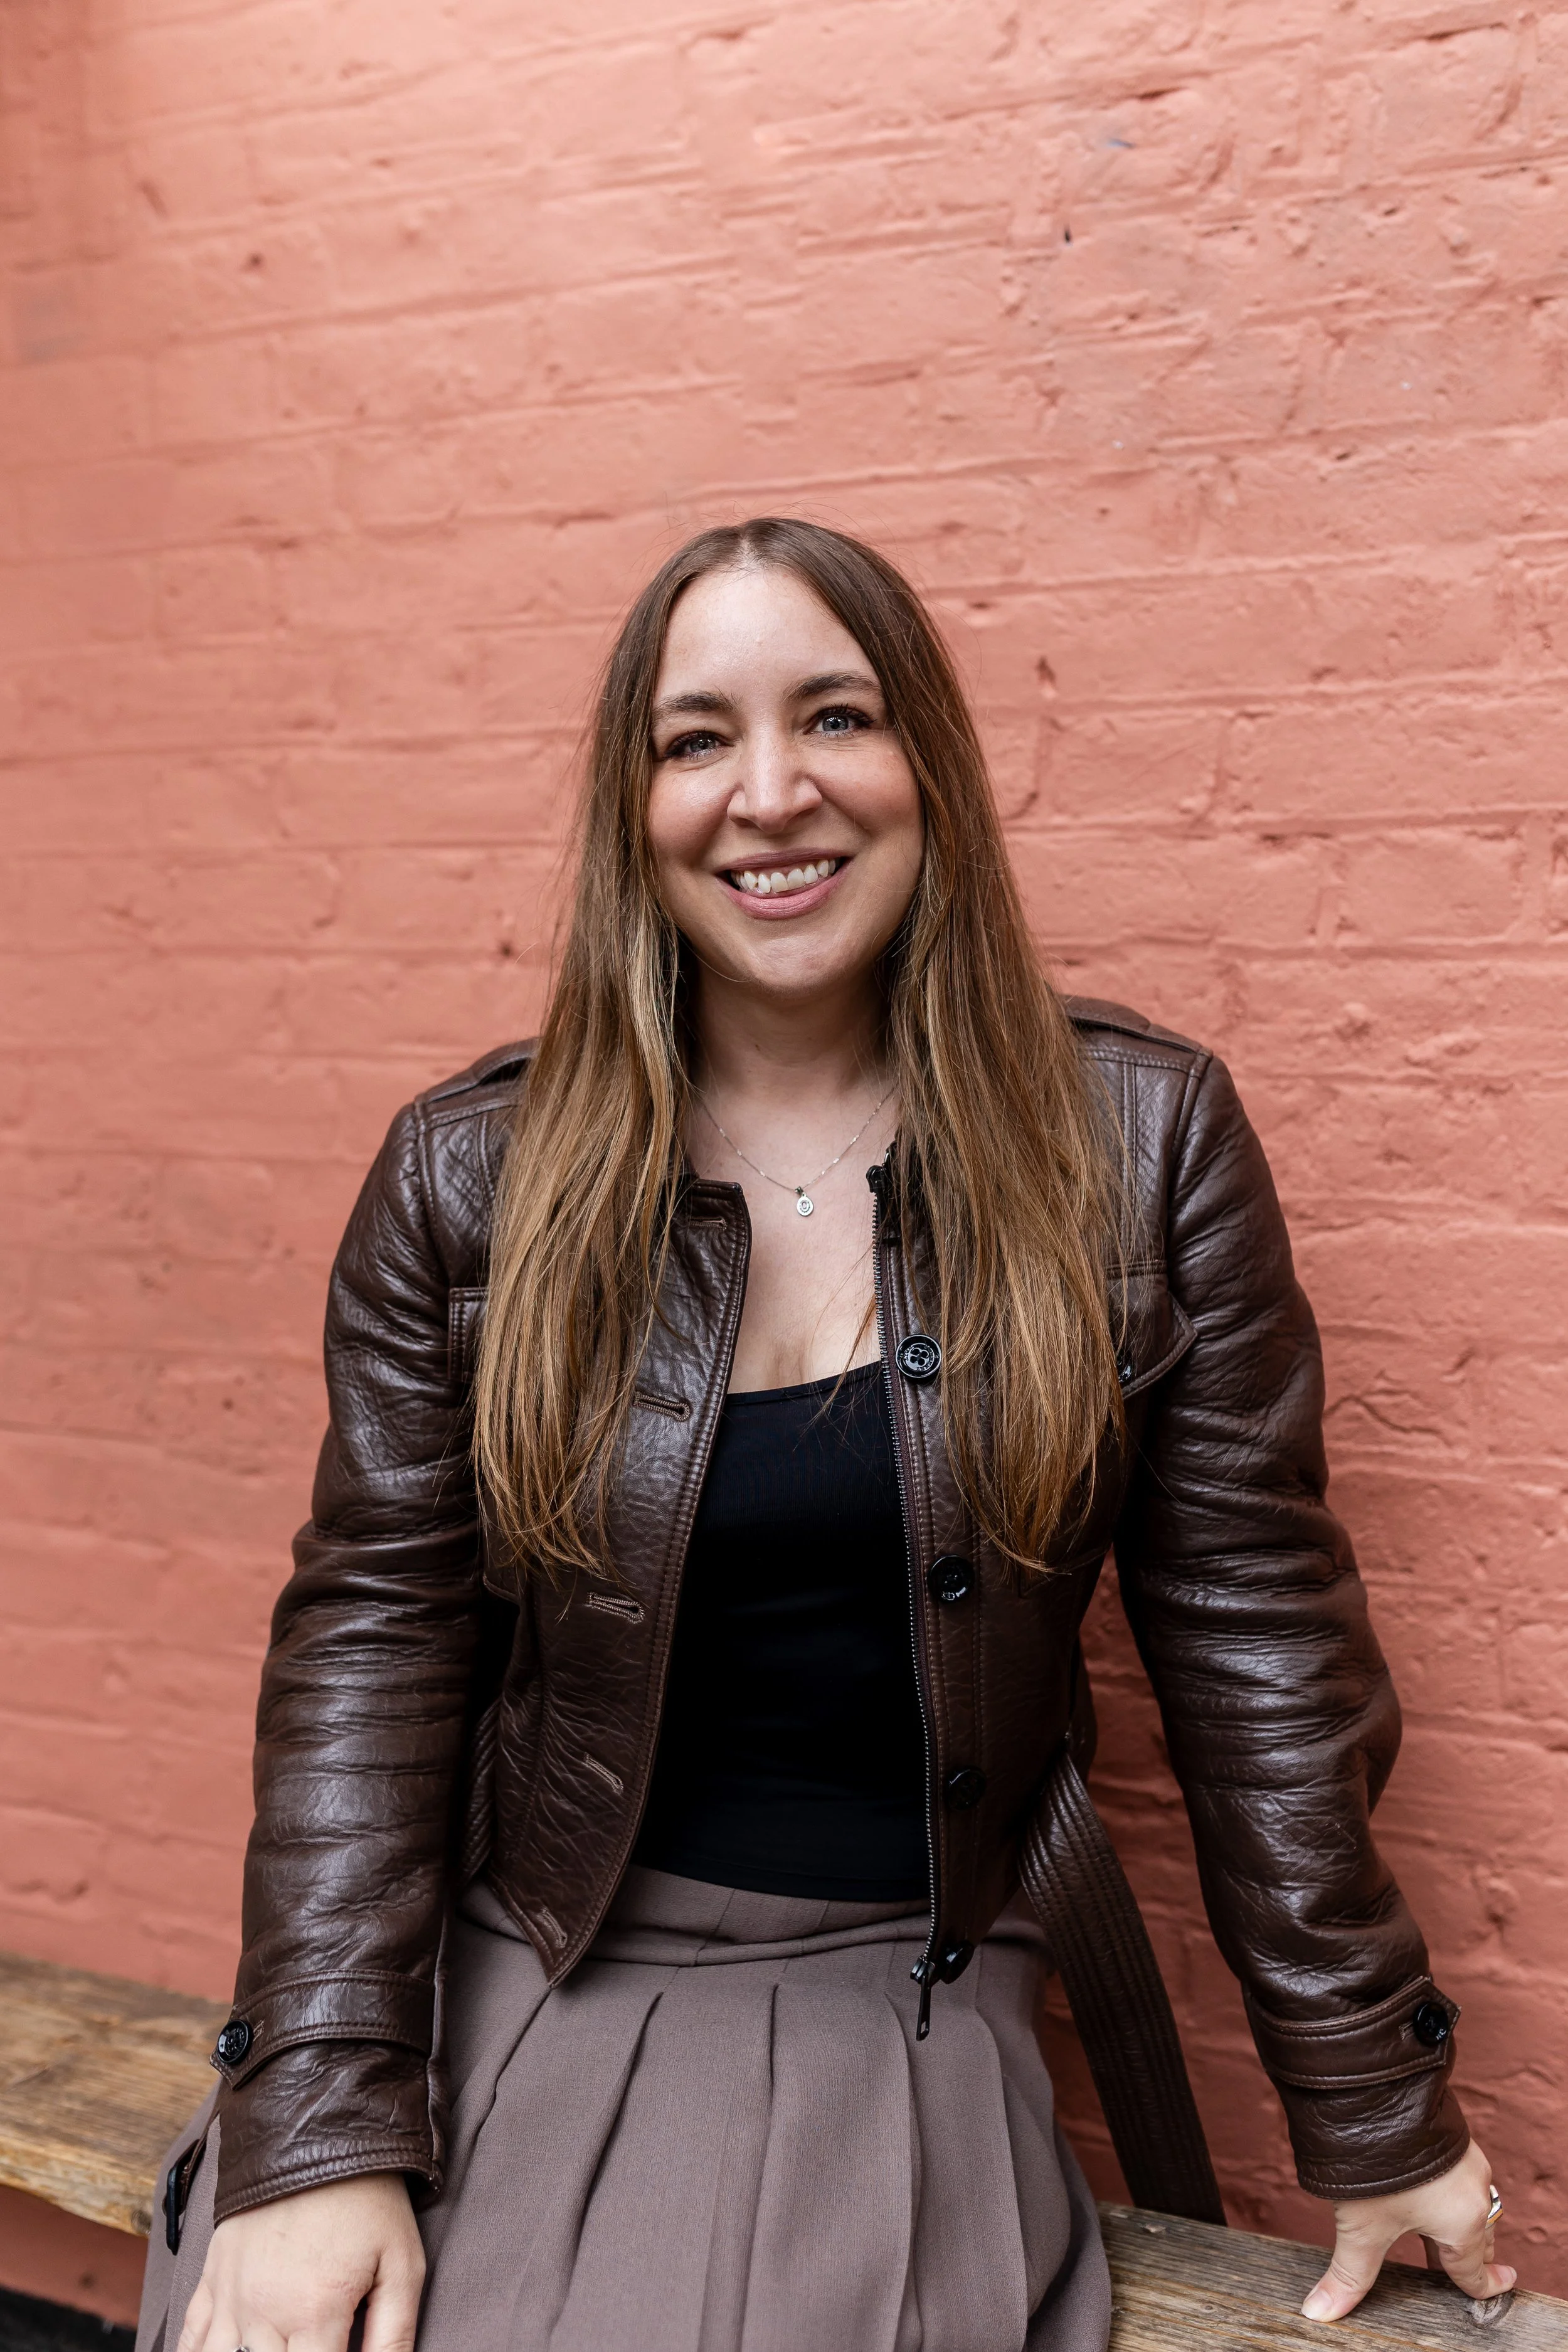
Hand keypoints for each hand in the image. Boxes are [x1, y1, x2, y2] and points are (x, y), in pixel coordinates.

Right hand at [177, 2173, 424, 2351]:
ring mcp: (230, 2299)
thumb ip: (393, 2336)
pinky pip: (188, 2342)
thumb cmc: (366, 2198)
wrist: (315, 2129)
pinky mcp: (211, 2280)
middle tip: (306, 2348)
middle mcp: (263, 2316)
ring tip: (274, 2349)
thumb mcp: (402, 2264)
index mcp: (315, 2315)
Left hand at [1301, 2138, 1514, 2322]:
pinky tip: (1426, 2185)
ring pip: (1471, 2202)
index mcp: (1462, 2223)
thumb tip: (1319, 2312)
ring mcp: (1465, 2159)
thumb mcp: (1360, 2228)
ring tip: (1438, 2232)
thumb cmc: (1377, 2164)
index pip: (1473, 2270)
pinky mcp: (1452, 2135)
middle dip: (1468, 2254)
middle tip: (1460, 2269)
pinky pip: (1459, 2174)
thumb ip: (1348, 2276)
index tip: (1501, 2284)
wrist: (1379, 2094)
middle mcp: (1473, 2191)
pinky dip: (1448, 2190)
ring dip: (1456, 2220)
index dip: (1482, 2285)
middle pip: (1476, 2236)